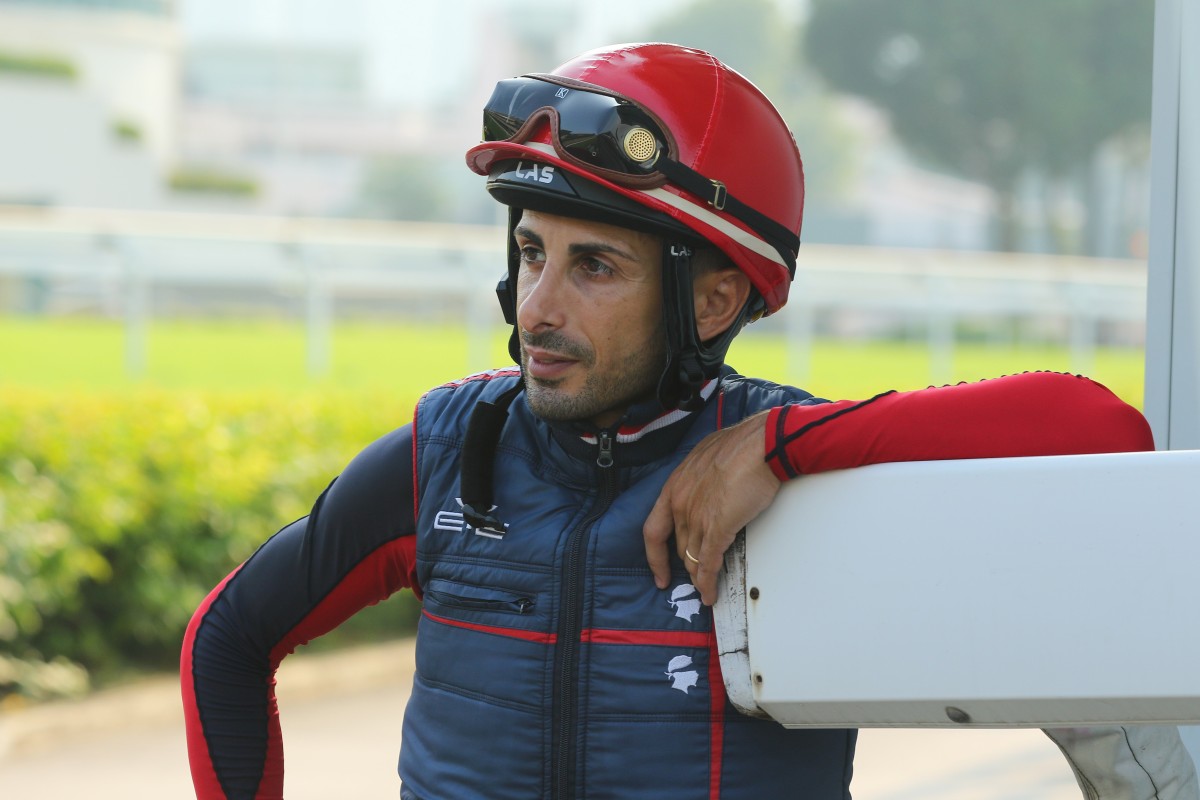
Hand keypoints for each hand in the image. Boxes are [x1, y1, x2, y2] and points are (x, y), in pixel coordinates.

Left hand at [644, 410, 781, 605]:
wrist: (761, 445)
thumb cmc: (742, 445)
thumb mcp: (706, 458)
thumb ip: (701, 477)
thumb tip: (710, 484)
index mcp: (674, 486)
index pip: (654, 529)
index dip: (655, 555)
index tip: (659, 570)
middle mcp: (680, 504)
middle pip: (678, 547)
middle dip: (686, 566)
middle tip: (693, 579)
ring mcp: (697, 518)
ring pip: (692, 558)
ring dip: (698, 577)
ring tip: (704, 590)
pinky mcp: (718, 529)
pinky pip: (708, 563)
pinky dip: (708, 583)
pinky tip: (709, 594)